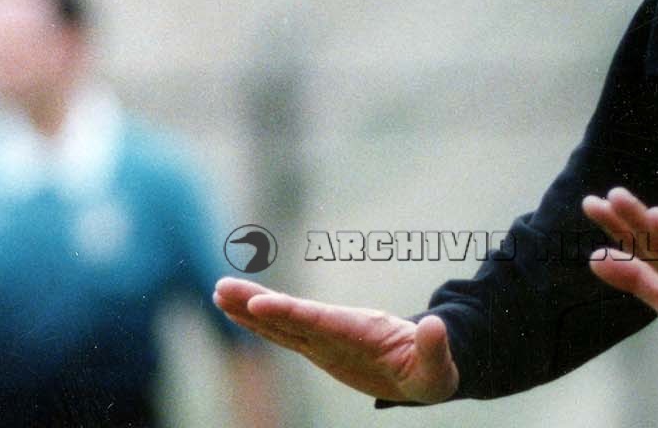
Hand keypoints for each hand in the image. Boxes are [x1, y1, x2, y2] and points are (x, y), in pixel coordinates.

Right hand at [213, 278, 458, 404]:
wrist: (425, 366)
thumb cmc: (432, 370)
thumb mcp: (438, 368)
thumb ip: (434, 347)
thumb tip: (434, 325)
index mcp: (363, 331)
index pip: (321, 321)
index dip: (291, 312)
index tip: (260, 303)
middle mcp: (339, 329)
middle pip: (293, 314)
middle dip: (259, 303)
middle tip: (222, 287)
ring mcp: (326, 339)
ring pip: (282, 323)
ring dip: (251, 310)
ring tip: (219, 292)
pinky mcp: (319, 349)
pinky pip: (285, 336)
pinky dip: (260, 327)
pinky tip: (236, 315)